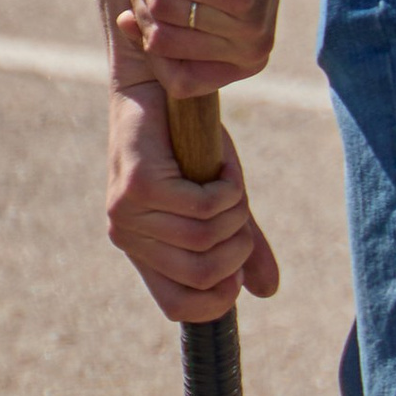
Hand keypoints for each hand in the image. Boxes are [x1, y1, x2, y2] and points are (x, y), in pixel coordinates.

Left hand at [107, 85, 280, 321]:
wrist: (156, 87)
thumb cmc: (186, 146)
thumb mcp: (220, 203)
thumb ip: (240, 244)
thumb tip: (267, 291)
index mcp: (142, 252)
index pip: (179, 307)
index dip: (219, 298)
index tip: (238, 270)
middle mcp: (128, 238)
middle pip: (204, 275)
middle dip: (238, 247)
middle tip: (237, 210)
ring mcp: (129, 215)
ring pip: (208, 239)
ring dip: (235, 210)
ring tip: (227, 182)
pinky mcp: (139, 187)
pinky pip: (205, 207)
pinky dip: (229, 187)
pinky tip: (223, 168)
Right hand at [125, 0, 297, 98]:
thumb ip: (170, 20)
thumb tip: (125, 25)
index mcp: (247, 61)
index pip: (179, 82)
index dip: (147, 46)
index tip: (134, 11)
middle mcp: (251, 49)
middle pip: (160, 42)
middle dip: (142, 0)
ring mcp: (246, 22)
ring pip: (160, 7)